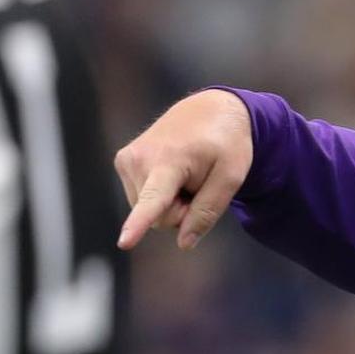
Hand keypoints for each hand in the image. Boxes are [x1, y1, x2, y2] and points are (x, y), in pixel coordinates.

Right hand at [114, 89, 252, 249]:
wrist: (209, 110)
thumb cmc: (225, 145)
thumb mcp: (231, 177)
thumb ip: (208, 211)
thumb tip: (184, 243)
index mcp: (169, 161)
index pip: (154, 200)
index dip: (138, 223)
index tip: (124, 242)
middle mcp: (139, 159)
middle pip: (160, 218)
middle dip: (182, 211)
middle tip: (199, 182)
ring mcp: (127, 159)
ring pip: (149, 211)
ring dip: (172, 201)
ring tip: (187, 173)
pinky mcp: (123, 161)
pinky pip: (143, 199)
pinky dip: (161, 193)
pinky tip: (173, 171)